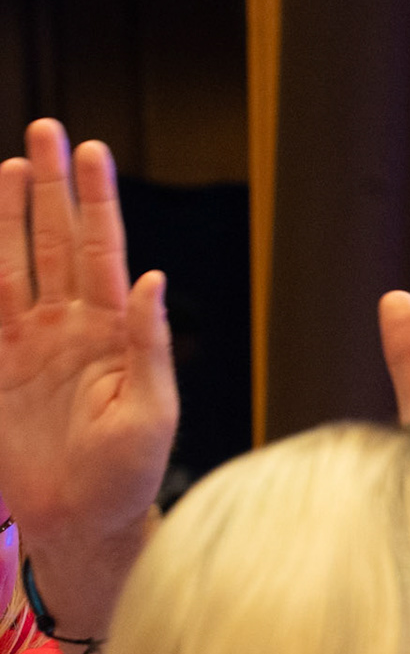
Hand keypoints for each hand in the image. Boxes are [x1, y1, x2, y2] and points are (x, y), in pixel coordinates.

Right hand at [0, 121, 175, 617]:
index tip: (94, 151)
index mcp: (113, 333)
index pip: (102, 251)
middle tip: (46, 130)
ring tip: (13, 164)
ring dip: (11, 215)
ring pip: (15, 262)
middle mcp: (69, 327)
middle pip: (56, 241)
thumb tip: (151, 279)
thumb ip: (150, 344)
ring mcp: (27, 343)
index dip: (98, 201)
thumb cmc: (128, 475)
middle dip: (52, 187)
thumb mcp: (152, 411)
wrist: (80, 522)